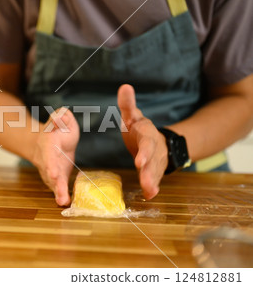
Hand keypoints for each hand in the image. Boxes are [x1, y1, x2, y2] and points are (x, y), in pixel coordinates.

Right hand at [31, 108, 79, 205]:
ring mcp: (50, 170)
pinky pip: (58, 187)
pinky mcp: (56, 178)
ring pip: (53, 183)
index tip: (54, 175)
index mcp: (47, 144)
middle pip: (49, 172)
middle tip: (60, 193)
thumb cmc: (56, 129)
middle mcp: (46, 159)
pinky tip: (67, 202)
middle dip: (54, 182)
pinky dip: (61, 195)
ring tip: (63, 202)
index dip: (51, 166)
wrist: (46, 141)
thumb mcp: (60, 117)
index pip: (48, 155)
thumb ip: (61, 116)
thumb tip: (60, 118)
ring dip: (58, 192)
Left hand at [118, 84, 167, 199]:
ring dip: (151, 179)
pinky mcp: (154, 171)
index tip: (139, 159)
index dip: (144, 151)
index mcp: (146, 133)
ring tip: (149, 189)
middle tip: (142, 171)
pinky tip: (150, 195)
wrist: (158, 141)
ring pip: (154, 170)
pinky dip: (152, 187)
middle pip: (152, 157)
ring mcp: (155, 160)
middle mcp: (153, 147)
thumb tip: (125, 86)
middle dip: (148, 165)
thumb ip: (128, 104)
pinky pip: (154, 179)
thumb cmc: (138, 129)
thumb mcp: (133, 116)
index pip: (146, 141)